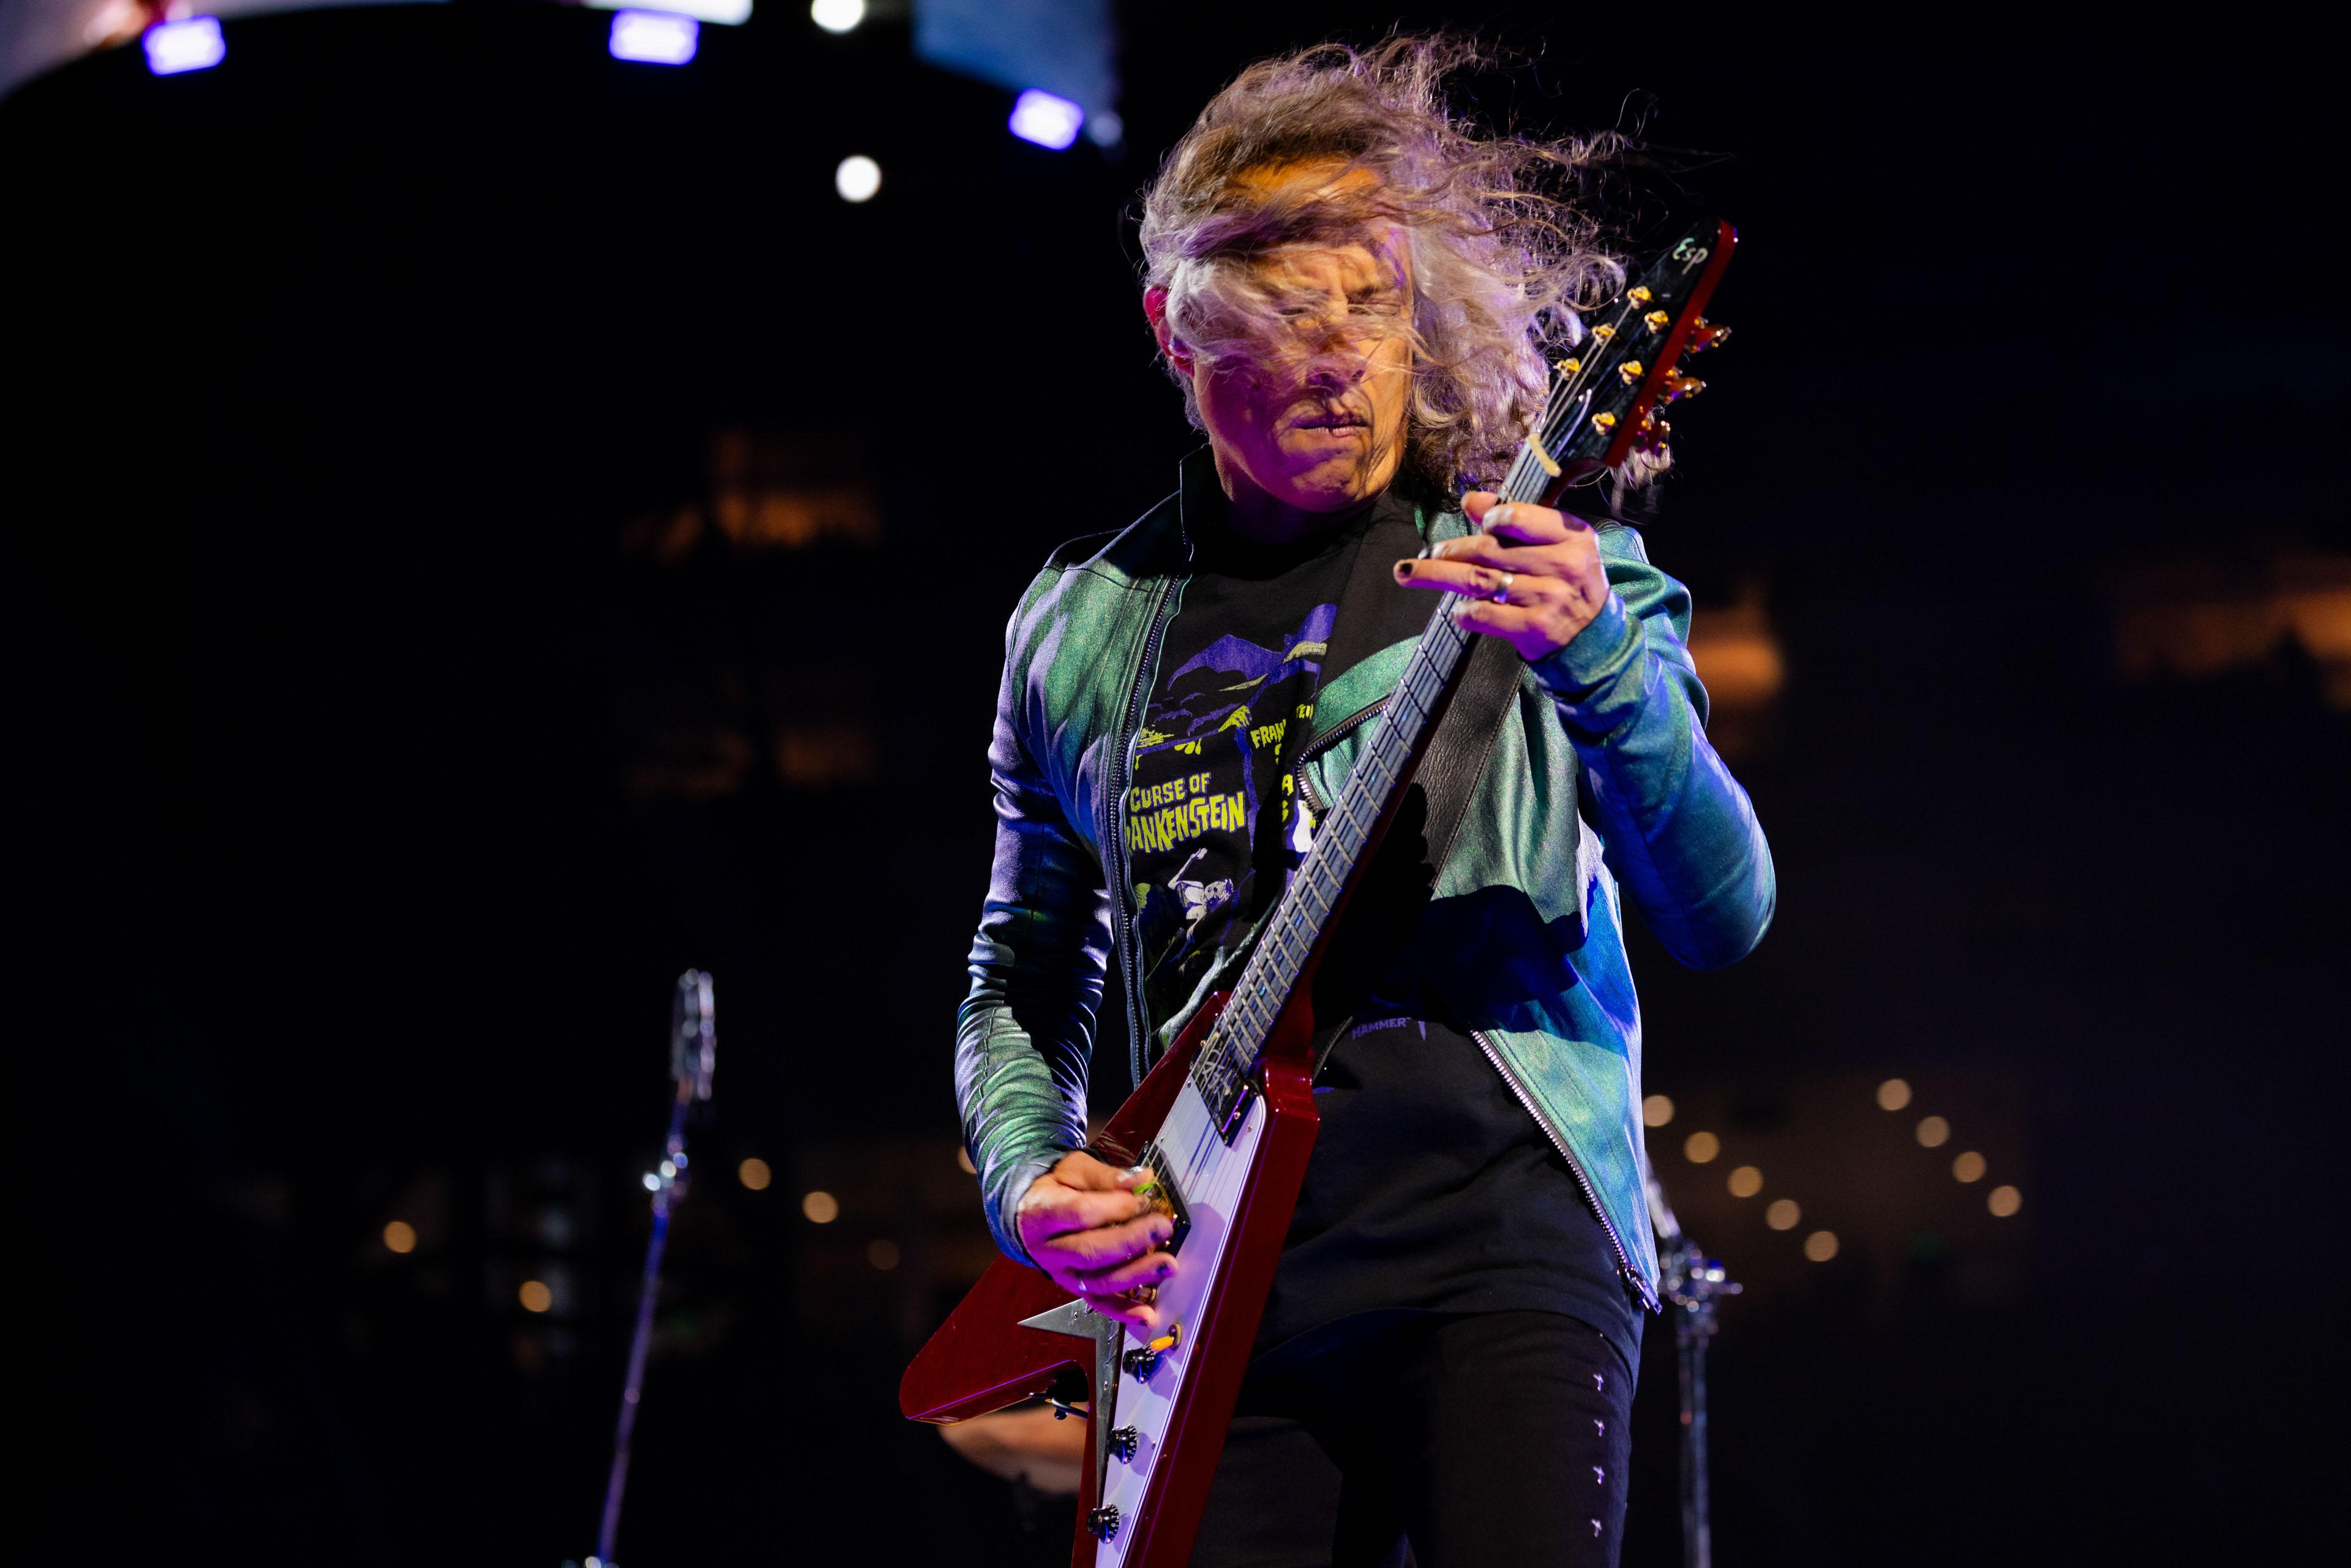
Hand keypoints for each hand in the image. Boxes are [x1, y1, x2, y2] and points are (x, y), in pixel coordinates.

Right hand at [1014, 1150, 1175, 1330]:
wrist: (1030, 1213)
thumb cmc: (1055, 1188)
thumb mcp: (1074, 1169)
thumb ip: (1107, 1176)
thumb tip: (1141, 1181)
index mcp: (1043, 1213)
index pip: (1080, 1213)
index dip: (1115, 1208)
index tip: (1143, 1200)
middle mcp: (1048, 1249)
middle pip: (1091, 1251)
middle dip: (1132, 1241)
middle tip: (1162, 1228)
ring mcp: (1061, 1273)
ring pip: (1097, 1281)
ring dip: (1136, 1276)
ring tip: (1166, 1265)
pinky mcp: (1074, 1288)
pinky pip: (1098, 1303)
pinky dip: (1123, 1311)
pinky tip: (1146, 1315)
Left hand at [1394, 492, 1610, 660]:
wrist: (1593, 638)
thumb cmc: (1566, 582)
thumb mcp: (1554, 545)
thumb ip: (1516, 520)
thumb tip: (1469, 500)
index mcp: (1572, 536)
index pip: (1522, 517)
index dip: (1492, 517)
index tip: (1479, 523)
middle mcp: (1564, 564)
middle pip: (1491, 550)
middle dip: (1452, 550)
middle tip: (1429, 553)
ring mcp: (1550, 597)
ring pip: (1481, 580)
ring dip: (1439, 576)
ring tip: (1409, 573)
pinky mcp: (1536, 628)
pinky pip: (1486, 615)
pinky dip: (1465, 611)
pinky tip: (1457, 609)